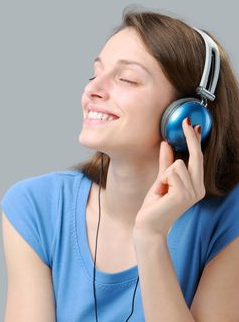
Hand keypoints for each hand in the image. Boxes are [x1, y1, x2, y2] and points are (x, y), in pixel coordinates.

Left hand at [133, 117, 205, 237]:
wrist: (149, 226)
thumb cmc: (155, 205)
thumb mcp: (161, 180)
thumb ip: (165, 163)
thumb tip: (166, 144)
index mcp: (195, 185)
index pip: (197, 159)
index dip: (196, 141)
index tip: (194, 125)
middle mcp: (198, 188)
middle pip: (196, 156)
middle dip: (190, 137)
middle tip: (186, 121)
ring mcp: (193, 192)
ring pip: (178, 164)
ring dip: (164, 174)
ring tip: (162, 189)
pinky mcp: (183, 194)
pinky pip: (170, 172)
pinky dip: (162, 180)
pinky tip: (161, 193)